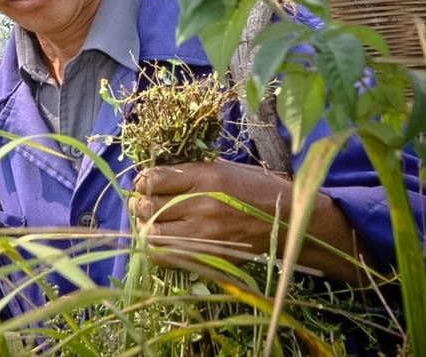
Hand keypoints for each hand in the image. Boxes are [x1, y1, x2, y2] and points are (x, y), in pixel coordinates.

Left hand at [129, 159, 291, 266]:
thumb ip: (188, 173)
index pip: (154, 179)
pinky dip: (158, 249)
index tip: (143, 184)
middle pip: (148, 207)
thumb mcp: (222, 169)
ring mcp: (204, 233)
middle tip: (142, 204)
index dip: (142, 182)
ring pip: (152, 234)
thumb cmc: (254, 188)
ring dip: (146, 227)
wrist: (286, 219)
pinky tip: (163, 241)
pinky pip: (166, 257)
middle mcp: (201, 204)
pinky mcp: (208, 256)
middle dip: (139, 205)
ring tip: (151, 223)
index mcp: (204, 177)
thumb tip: (154, 178)